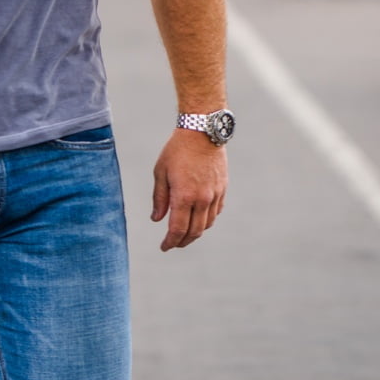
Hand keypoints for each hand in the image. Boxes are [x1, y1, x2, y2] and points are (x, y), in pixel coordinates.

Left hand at [151, 129, 227, 250]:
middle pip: (194, 231)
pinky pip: (216, 212)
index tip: (164, 247)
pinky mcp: (222, 189)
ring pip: (207, 224)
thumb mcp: (160, 172)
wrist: (202, 132)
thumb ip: (159, 198)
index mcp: (184, 196)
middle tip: (173, 243)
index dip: (170, 242)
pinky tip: (199, 218)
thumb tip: (157, 219)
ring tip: (184, 233)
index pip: (178, 229)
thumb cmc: (177, 150)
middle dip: (182, 241)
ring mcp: (215, 195)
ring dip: (195, 233)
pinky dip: (207, 220)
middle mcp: (202, 199)